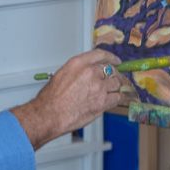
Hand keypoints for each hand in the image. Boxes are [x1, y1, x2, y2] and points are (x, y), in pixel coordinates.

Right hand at [11, 49, 125, 147]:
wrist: (49, 114)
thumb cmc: (51, 99)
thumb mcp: (62, 75)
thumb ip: (78, 72)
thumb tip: (87, 75)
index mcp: (78, 63)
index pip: (100, 55)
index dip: (110, 57)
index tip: (115, 60)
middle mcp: (90, 72)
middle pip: (110, 70)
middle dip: (112, 75)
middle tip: (113, 80)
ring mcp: (98, 87)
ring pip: (116, 83)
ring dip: (115, 87)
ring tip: (114, 91)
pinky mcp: (103, 101)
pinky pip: (118, 97)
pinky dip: (119, 98)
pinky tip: (119, 98)